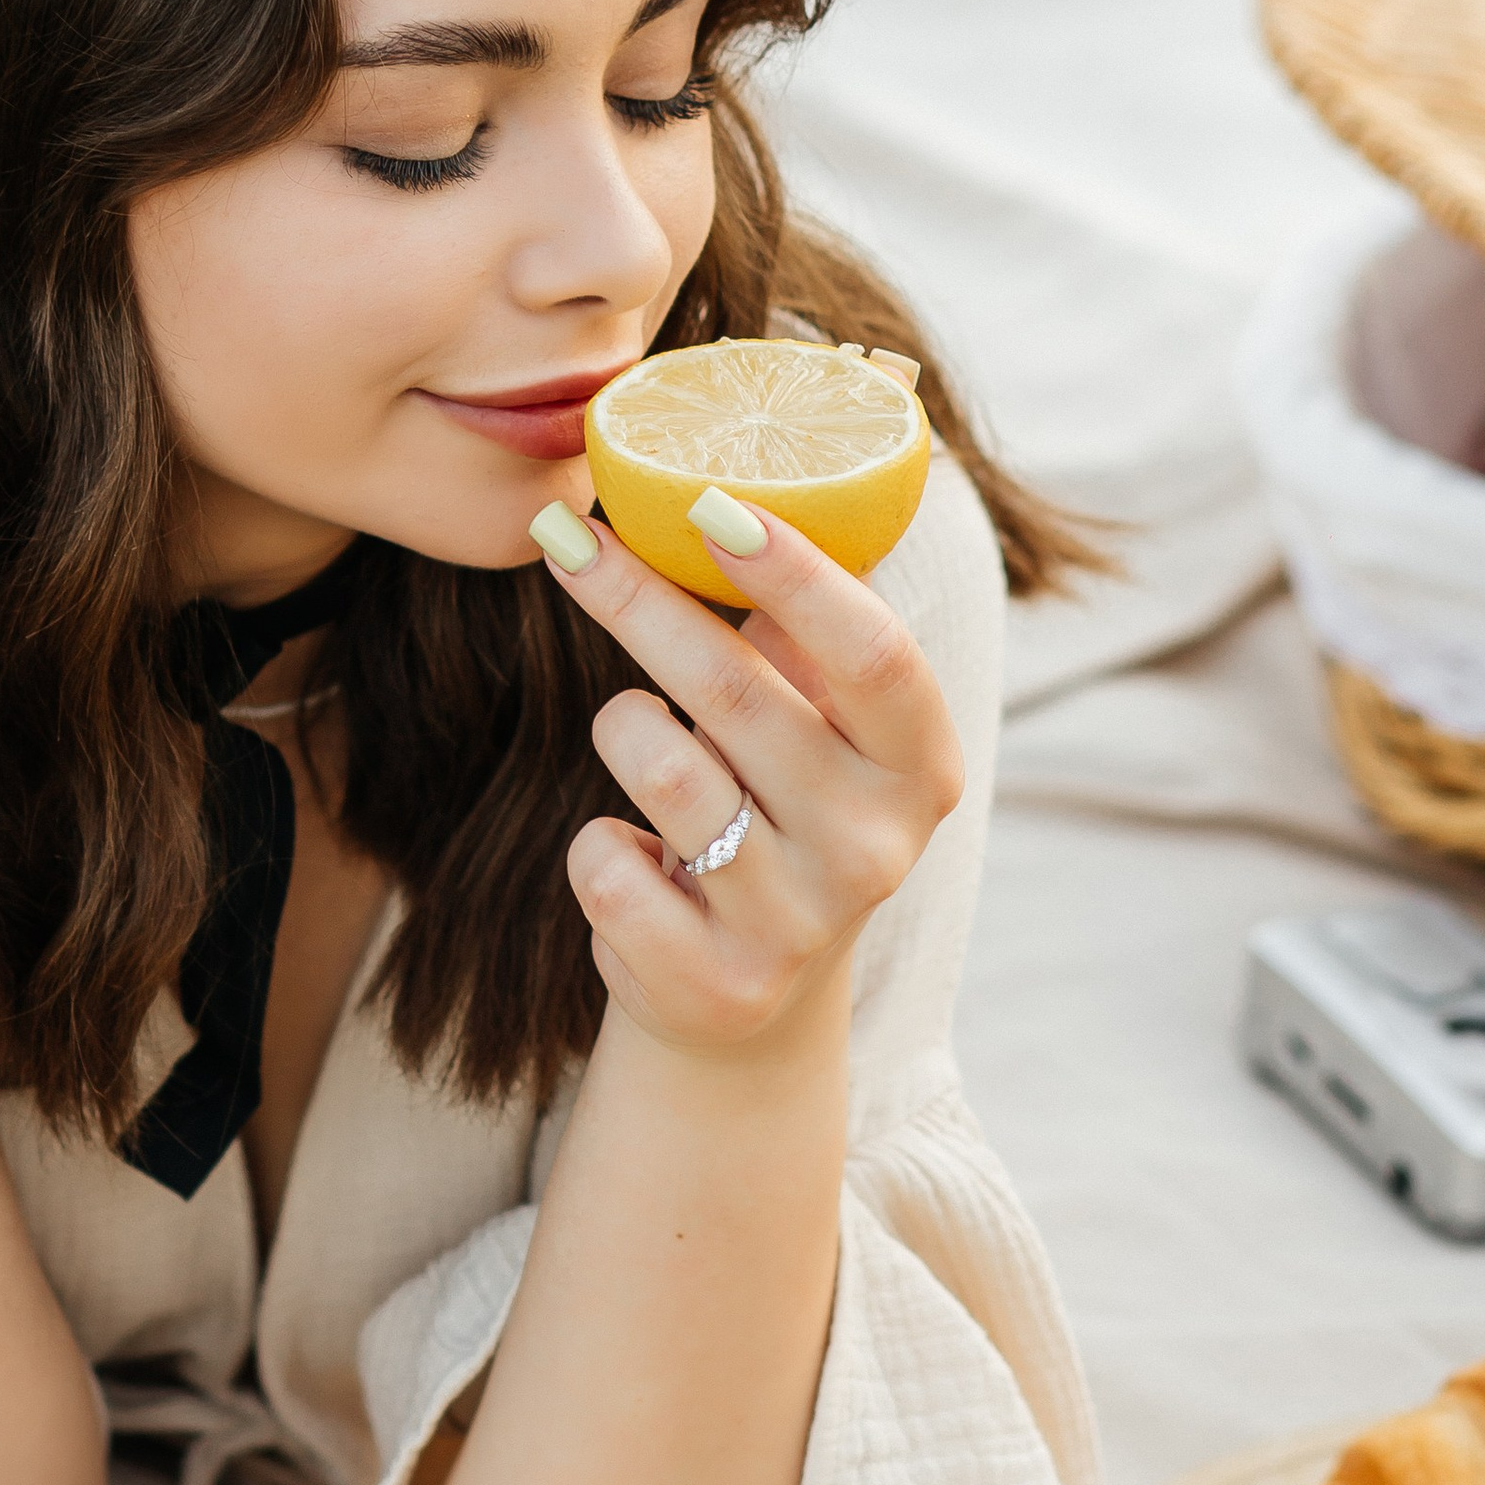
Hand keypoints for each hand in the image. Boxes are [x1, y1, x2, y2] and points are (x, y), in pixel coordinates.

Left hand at [533, 500, 963, 1056]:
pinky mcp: (714, 982)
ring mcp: (798, 924)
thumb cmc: (776, 813)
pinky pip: (604, 860)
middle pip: (734, 689)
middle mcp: (876, 847)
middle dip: (636, 598)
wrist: (750, 997)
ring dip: (623, 730)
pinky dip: (596, 841)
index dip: (792, 572)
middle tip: (563, 533)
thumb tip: (727, 487)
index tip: (710, 501)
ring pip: (660, 766)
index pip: (869, 651)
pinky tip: (634, 858)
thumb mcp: (817, 728)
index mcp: (921, 766)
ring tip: (643, 743)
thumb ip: (798, 631)